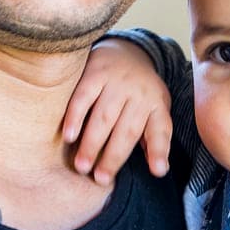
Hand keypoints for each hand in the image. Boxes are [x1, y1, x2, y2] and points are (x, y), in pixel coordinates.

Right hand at [62, 37, 172, 184]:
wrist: (124, 51)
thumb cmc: (139, 92)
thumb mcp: (153, 110)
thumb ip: (152, 137)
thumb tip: (157, 170)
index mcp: (157, 105)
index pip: (160, 130)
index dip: (159, 151)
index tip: (158, 171)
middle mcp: (140, 93)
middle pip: (127, 130)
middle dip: (113, 157)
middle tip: (100, 179)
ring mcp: (118, 82)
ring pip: (104, 117)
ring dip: (92, 144)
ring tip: (82, 166)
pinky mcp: (96, 72)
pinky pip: (84, 97)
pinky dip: (75, 117)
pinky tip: (69, 136)